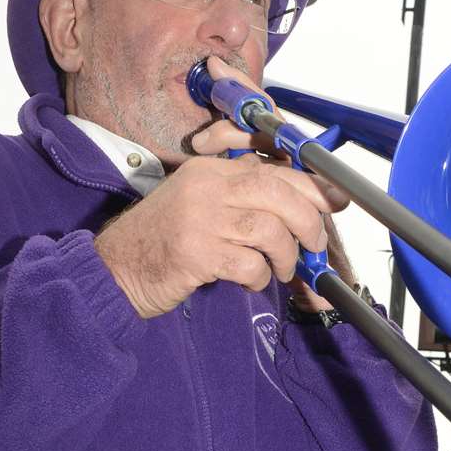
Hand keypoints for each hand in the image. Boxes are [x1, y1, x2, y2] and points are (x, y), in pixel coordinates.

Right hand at [95, 152, 347, 318]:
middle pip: (278, 194)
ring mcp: (199, 219)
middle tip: (312, 247)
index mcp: (211, 171)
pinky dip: (259, 278)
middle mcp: (206, 187)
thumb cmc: (166, 241)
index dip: (312, 187)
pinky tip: (249, 282)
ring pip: (269, 231)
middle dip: (307, 223)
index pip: (273, 169)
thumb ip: (247, 200)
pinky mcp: (195, 253)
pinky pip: (249, 264)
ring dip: (285, 257)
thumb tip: (308, 206)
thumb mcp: (204, 207)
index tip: (335, 203)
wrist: (115, 269)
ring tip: (278, 270)